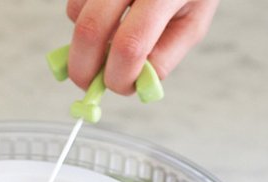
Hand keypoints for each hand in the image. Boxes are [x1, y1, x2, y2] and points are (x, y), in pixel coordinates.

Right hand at [66, 0, 218, 93]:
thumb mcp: (192, 22)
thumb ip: (165, 56)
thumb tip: (132, 84)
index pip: (130, 45)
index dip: (119, 77)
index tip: (120, 87)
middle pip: (90, 31)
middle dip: (83, 69)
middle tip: (89, 83)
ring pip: (76, 16)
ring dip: (83, 41)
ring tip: (108, 37)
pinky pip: (74, 5)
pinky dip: (81, 21)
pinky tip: (105, 18)